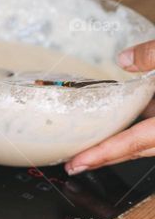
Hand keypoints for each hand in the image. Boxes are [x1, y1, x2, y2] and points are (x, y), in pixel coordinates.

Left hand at [66, 40, 154, 173]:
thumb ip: (154, 55)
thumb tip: (124, 59)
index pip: (136, 142)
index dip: (106, 154)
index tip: (78, 163)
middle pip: (136, 149)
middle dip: (103, 157)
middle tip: (72, 164)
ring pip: (143, 140)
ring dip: (115, 144)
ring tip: (82, 150)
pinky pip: (147, 126)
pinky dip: (128, 127)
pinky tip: (107, 121)